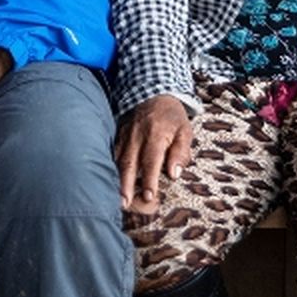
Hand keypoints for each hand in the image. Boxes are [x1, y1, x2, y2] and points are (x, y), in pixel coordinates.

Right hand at [116, 95, 191, 213]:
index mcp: (156, 134)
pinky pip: (113, 154)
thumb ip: (181, 152)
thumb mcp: (185, 131)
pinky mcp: (118, 136)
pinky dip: (111, 169)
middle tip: (125, 204)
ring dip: (117, 181)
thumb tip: (174, 174)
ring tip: (117, 200)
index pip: (152, 161)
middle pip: (130, 164)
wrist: (153, 93)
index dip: (150, 180)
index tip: (149, 197)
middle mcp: (137, 136)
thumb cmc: (172, 116)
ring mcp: (125, 136)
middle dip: (126, 185)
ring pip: (118, 161)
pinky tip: (111, 183)